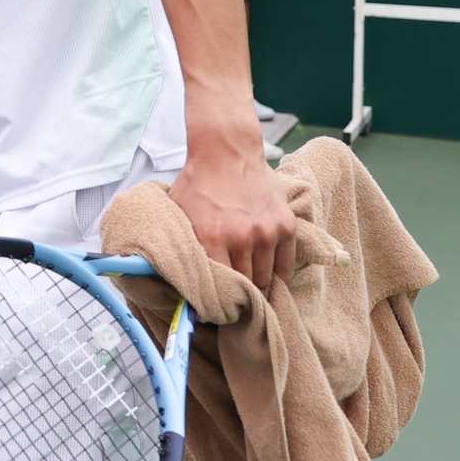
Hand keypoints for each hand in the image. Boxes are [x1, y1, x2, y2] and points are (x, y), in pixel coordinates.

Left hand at [168, 138, 296, 291]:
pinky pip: (285, 264)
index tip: (214, 309)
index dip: (216, 301)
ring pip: (265, 278)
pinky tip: (269, 278)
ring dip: (257, 285)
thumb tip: (174, 274)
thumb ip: (180, 243)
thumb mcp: (178, 213)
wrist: (227, 151)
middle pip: (243, 285)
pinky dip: (277, 274)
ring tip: (249, 291)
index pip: (218, 286)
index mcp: (212, 237)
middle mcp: (242, 237)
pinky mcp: (286, 225)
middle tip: (232, 302)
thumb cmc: (198, 182)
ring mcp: (267, 232)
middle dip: (237, 296)